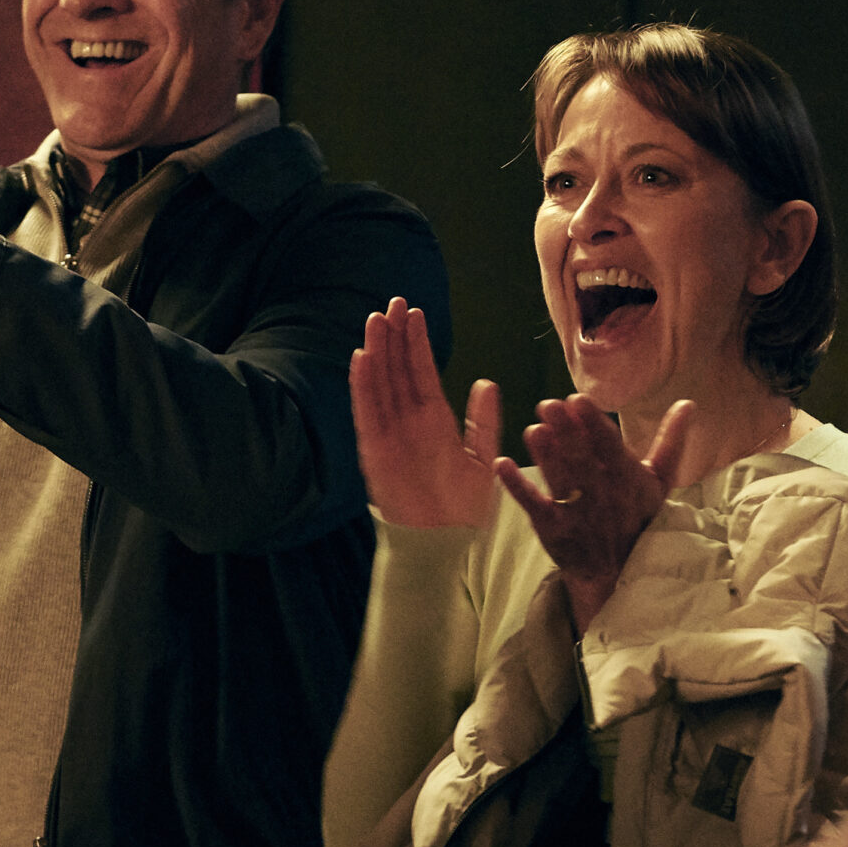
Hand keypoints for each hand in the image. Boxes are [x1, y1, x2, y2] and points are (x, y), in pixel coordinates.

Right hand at [349, 298, 498, 528]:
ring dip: (377, 352)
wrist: (445, 543)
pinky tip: (362, 358)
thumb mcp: (484, 459)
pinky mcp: (375, 451)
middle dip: (394, 337)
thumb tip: (485, 382)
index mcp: (435, 420)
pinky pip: (367, 413)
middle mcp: (409, 422)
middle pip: (397, 370)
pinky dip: (363, 386)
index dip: (417, 342)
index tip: (414, 312)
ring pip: (380, 384)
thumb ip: (483, 422)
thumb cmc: (464, 509)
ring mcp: (390, 434)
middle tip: (392, 303)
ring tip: (375, 320)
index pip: (422, 371)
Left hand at [496, 395, 695, 630]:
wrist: (618, 572)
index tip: (578, 400)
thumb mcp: (659, 482)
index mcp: (627, 479)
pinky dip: (517, 487)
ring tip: (532, 430)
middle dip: (565, 433)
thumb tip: (687, 403)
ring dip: (544, 456)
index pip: (610, 447)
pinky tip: (502, 466)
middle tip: (548, 405)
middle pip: (581, 460)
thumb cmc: (637, 517)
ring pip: (559, 480)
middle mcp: (602, 495)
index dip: (594, 425)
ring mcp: (576, 513)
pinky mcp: (552, 528)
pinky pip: (534, 506)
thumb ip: (670, 441)